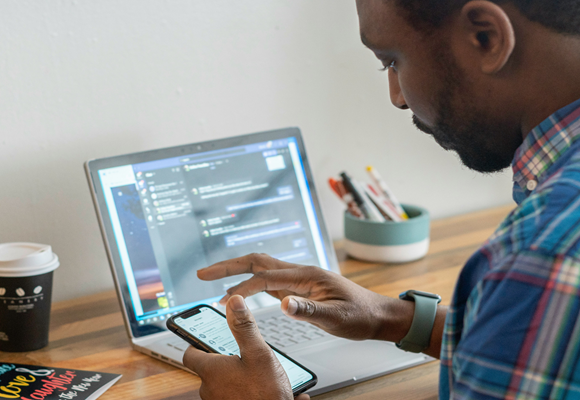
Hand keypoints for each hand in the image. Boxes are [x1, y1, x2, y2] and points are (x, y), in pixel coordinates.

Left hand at [183, 295, 309, 399]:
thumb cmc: (265, 395)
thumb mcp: (258, 354)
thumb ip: (244, 327)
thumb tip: (234, 302)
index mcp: (210, 370)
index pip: (190, 353)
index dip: (196, 343)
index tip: (205, 337)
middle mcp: (209, 389)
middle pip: (209, 369)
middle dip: (224, 361)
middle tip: (242, 354)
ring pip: (223, 384)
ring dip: (238, 378)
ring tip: (261, 374)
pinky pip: (235, 396)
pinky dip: (247, 392)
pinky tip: (271, 391)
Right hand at [197, 253, 413, 342]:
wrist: (377, 316)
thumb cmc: (360, 316)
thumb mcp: (337, 319)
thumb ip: (310, 311)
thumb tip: (283, 305)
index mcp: (306, 276)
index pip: (264, 276)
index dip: (239, 283)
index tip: (218, 292)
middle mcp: (300, 273)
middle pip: (257, 261)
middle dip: (228, 266)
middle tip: (202, 274)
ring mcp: (299, 279)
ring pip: (261, 268)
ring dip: (236, 271)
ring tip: (213, 279)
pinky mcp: (300, 289)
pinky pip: (269, 280)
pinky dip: (250, 282)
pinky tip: (241, 290)